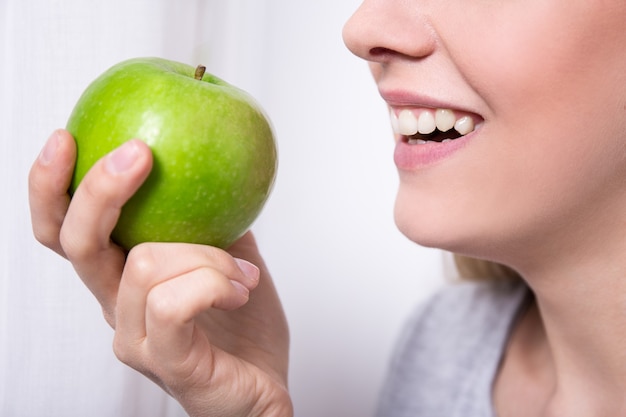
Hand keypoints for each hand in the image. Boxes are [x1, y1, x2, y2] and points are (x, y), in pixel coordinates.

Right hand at [29, 130, 291, 416]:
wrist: (263, 389)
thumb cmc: (243, 327)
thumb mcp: (228, 254)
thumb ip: (209, 217)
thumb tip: (212, 163)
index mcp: (123, 278)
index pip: (65, 232)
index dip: (52, 187)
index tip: (66, 138)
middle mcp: (117, 306)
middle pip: (76, 242)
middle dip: (102, 188)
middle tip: (140, 152)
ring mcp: (136, 338)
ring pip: (144, 264)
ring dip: (206, 255)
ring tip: (242, 271)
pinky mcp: (165, 362)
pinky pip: (172, 304)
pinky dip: (212, 282)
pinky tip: (240, 288)